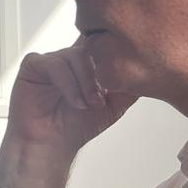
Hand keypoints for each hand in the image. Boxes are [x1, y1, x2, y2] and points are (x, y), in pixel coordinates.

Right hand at [7, 40, 136, 156]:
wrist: (53, 144)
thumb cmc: (78, 125)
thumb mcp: (115, 104)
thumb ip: (131, 86)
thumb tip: (153, 70)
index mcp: (89, 62)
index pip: (104, 43)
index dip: (114, 52)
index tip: (121, 75)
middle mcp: (70, 56)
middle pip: (92, 46)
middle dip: (102, 72)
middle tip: (104, 99)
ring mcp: (51, 59)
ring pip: (75, 55)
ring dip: (86, 82)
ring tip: (90, 104)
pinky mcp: (33, 65)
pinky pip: (54, 64)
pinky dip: (69, 84)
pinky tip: (76, 102)